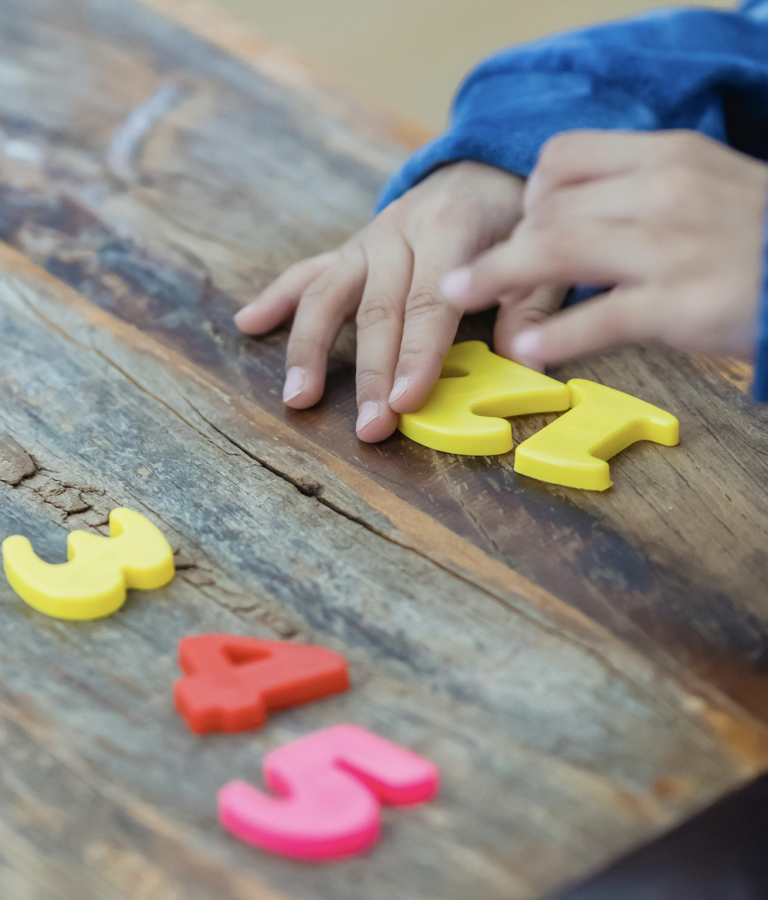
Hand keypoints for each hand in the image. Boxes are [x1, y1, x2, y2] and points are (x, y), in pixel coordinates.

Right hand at [235, 161, 562, 440]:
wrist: (486, 163)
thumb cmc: (516, 216)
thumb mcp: (540, 250)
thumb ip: (531, 302)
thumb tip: (518, 360)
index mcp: (448, 228)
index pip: (429, 300)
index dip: (417, 354)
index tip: (407, 402)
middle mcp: (397, 231)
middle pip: (377, 309)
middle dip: (371, 373)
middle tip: (369, 429)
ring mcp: (366, 240)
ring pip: (329, 294)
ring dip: (310, 347)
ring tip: (298, 397)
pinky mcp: (350, 249)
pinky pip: (308, 273)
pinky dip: (277, 298)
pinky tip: (248, 324)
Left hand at [441, 131, 767, 366]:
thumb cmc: (759, 237)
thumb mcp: (706, 187)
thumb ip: (640, 193)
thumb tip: (571, 216)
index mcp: (666, 155)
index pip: (563, 156)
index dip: (527, 194)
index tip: (520, 228)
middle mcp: (664, 190)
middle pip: (549, 206)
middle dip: (506, 245)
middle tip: (476, 279)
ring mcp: (673, 247)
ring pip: (559, 248)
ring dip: (498, 276)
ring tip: (457, 298)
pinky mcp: (684, 305)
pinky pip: (603, 317)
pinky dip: (557, 336)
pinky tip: (527, 351)